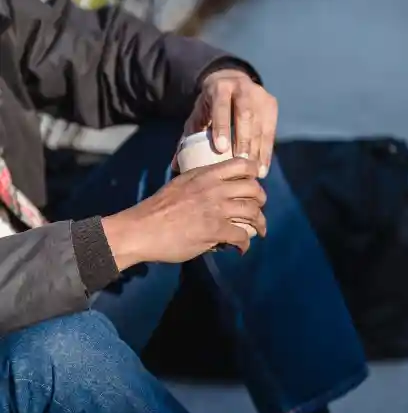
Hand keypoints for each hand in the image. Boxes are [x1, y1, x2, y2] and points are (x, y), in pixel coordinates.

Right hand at [102, 157, 265, 269]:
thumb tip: (211, 189)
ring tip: (258, 231)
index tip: (255, 183)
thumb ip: (198, 183)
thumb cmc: (156, 209)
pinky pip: (242, 236)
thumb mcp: (180, 184)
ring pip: (252, 212)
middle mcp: (214, 188)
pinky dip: (245, 244)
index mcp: (205, 175)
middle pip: (253, 189)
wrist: (142, 229)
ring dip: (260, 224)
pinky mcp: (215, 230)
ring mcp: (216, 209)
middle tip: (258, 209)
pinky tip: (241, 248)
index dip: (254, 173)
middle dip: (261, 200)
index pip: (241, 164)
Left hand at [181, 69, 277, 177]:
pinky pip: (270, 132)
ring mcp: (260, 95)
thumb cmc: (211, 105)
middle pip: (245, 115)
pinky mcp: (271, 105)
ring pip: (260, 125)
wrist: (232, 80)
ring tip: (253, 172)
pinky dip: (266, 152)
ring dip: (257, 150)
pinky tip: (262, 169)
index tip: (221, 149)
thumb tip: (175, 165)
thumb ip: (188, 137)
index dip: (222, 128)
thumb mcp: (198, 114)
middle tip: (241, 163)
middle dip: (243, 140)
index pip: (221, 107)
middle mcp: (242, 88)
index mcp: (219, 87)